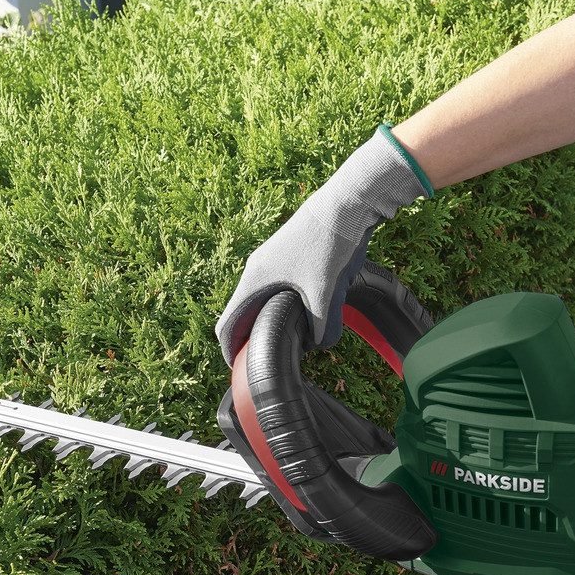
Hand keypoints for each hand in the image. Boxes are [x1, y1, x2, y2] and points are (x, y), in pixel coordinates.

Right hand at [214, 126, 429, 364]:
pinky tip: (303, 315)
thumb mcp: (326, 292)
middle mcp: (257, 270)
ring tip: (285, 342)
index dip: (229, 351)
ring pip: (260, 300)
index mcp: (255, 280)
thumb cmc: (329, 244)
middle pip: (242, 313)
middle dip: (250, 338)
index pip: (227, 324)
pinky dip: (281, 306)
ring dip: (267, 321)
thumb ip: (321, 326)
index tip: (239, 371)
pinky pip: (276, 289)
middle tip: (267, 362)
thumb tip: (321, 346)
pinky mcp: (289, 256)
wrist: (346, 203)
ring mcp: (272, 261)